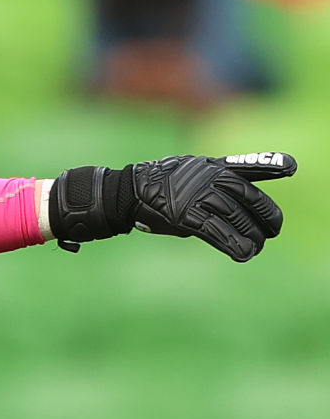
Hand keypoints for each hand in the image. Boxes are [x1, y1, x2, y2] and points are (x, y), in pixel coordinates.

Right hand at [49, 152, 296, 261]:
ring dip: (252, 236)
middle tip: (272, 230)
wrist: (126, 192)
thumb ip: (213, 181)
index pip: (248, 164)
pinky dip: (235, 244)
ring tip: (257, 246)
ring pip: (238, 219)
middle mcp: (210, 178)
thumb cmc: (157, 185)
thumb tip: (236, 199)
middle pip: (251, 198)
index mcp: (212, 165)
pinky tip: (245, 254)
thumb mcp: (188, 173)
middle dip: (266, 216)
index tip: (292, 167)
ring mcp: (199, 196)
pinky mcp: (187, 216)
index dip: (272, 164)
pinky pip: (219, 233)